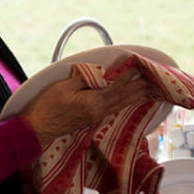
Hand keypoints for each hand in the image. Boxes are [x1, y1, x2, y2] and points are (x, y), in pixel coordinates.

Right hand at [21, 65, 156, 145]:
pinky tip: (129, 100)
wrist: (39, 128)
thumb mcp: (63, 87)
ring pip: (121, 104)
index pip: (116, 87)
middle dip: (140, 87)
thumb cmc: (47, 107)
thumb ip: (83, 78)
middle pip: (124, 98)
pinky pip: (115, 108)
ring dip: (136, 96)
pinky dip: (125, 101)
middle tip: (155, 79)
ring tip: (149, 89)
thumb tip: (98, 72)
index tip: (139, 66)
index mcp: (93, 102)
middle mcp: (99, 111)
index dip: (128, 76)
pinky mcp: (92, 119)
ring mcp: (96, 116)